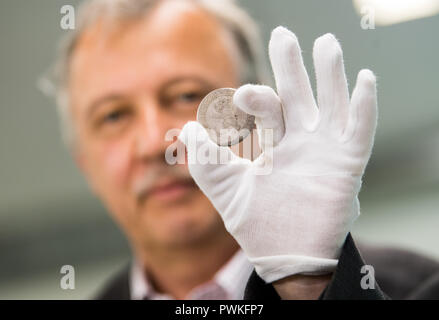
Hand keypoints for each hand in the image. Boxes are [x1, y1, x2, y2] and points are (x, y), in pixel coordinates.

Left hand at [178, 26, 376, 282]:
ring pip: (331, 104)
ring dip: (330, 75)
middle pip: (298, 96)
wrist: (286, 258)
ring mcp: (326, 152)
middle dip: (291, 67)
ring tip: (325, 43)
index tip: (237, 96)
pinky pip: (360, 131)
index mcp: (275, 144)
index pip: (267, 108)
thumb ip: (205, 160)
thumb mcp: (226, 190)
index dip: (254, 97)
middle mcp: (301, 142)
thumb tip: (186, 127)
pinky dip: (364, 107)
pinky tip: (364, 79)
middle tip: (283, 36)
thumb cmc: (258, 226)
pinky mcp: (347, 166)